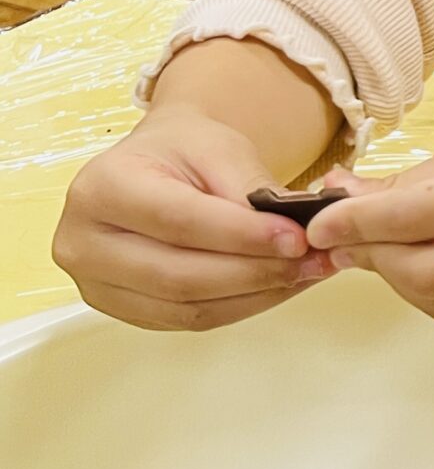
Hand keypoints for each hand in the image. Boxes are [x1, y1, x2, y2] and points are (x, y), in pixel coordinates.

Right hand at [52, 107, 331, 330]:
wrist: (159, 164)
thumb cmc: (186, 150)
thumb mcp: (219, 148)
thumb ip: (251, 189)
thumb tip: (298, 232)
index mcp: (102, 189)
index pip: (178, 221)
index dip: (241, 236)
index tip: (297, 238)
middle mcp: (84, 242)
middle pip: (178, 275)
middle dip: (255, 272)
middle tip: (313, 261)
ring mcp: (97, 285)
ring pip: (186, 307)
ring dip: (256, 295)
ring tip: (307, 273)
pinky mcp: (122, 310)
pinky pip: (188, 320)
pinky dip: (242, 306)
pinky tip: (280, 286)